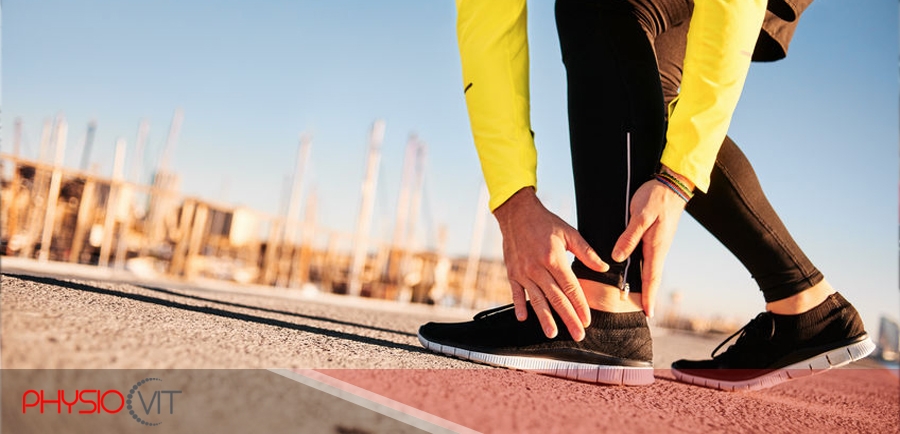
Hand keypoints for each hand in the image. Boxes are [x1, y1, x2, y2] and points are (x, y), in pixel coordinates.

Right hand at [494, 187, 608, 340]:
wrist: (516, 213)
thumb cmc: (545, 222)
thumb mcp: (569, 233)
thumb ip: (587, 252)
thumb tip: (604, 268)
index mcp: (554, 258)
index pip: (571, 287)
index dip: (580, 305)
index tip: (587, 319)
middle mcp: (538, 268)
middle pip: (556, 298)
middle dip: (568, 318)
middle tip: (578, 334)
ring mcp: (523, 272)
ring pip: (536, 299)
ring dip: (544, 318)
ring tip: (552, 333)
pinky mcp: (512, 273)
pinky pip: (516, 292)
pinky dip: (518, 306)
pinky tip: (523, 319)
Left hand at [611, 174, 688, 317]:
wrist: (671, 185)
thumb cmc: (655, 198)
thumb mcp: (639, 215)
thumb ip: (629, 237)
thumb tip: (617, 257)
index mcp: (656, 246)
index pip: (652, 277)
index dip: (649, 296)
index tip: (648, 314)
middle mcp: (659, 248)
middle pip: (652, 277)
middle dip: (649, 296)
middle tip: (645, 313)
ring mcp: (658, 244)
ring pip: (651, 269)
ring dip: (647, 285)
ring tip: (640, 301)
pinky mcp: (655, 238)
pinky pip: (649, 259)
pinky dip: (646, 271)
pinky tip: (640, 275)